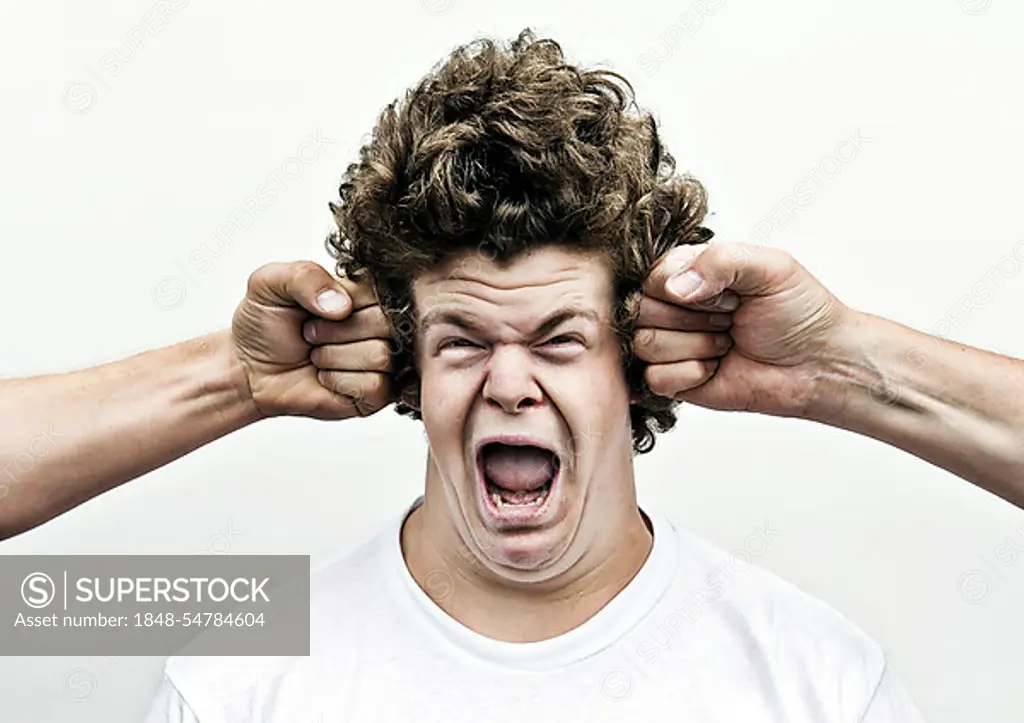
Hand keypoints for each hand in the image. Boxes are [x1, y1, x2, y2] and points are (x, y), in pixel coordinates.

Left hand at [231, 261, 391, 419]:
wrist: (249, 369)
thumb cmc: (265, 326)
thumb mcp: (269, 283)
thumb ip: (305, 276)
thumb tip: (341, 306)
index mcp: (362, 291)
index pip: (380, 288)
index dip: (344, 300)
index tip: (316, 308)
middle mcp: (378, 324)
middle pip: (385, 323)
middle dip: (335, 331)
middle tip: (310, 334)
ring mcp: (381, 360)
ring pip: (380, 355)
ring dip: (334, 357)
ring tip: (316, 355)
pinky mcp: (376, 394)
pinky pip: (376, 386)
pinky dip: (340, 381)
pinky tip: (325, 377)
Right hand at [635, 241, 851, 417]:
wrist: (819, 363)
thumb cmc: (799, 312)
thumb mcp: (769, 267)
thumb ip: (721, 259)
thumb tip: (673, 287)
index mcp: (691, 272)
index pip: (653, 276)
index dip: (685, 287)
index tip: (728, 294)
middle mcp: (675, 307)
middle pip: (642, 310)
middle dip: (693, 318)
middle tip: (730, 319)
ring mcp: (673, 344)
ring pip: (646, 344)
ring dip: (696, 346)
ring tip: (726, 342)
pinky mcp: (676, 380)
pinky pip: (655, 377)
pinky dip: (691, 374)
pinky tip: (717, 368)